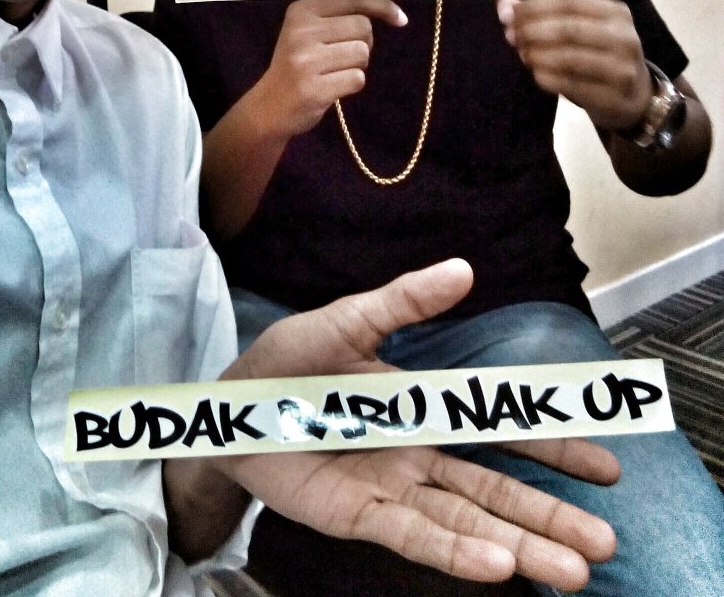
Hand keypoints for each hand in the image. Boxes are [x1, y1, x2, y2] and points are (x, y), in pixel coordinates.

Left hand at [219, 260, 617, 590]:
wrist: (230, 406)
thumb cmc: (288, 361)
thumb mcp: (347, 320)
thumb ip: (404, 300)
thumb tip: (464, 269)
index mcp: (421, 404)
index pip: (498, 426)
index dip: (550, 445)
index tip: (605, 466)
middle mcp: (417, 452)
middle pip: (496, 488)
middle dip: (549, 515)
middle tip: (606, 544)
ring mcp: (391, 487)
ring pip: (467, 520)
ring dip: (519, 543)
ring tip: (572, 572)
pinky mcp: (358, 512)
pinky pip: (414, 535)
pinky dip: (456, 550)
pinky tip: (498, 566)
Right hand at [252, 0, 407, 138]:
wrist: (270, 106)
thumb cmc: (297, 65)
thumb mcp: (307, 32)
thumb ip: (338, 17)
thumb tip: (390, 11)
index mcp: (301, 11)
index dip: (382, 5)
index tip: (401, 19)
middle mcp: (302, 32)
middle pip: (362, 27)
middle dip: (364, 43)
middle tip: (344, 56)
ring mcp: (306, 61)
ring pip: (362, 53)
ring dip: (357, 65)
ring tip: (334, 72)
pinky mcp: (314, 88)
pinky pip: (357, 79)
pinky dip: (352, 84)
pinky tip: (332, 87)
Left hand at [497, 0, 651, 130]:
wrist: (635, 97)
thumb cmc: (599, 55)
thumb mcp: (580, 29)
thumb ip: (543, 14)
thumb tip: (505, 4)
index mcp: (615, 12)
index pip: (567, 0)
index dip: (533, 6)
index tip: (507, 14)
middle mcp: (623, 37)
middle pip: (568, 27)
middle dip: (532, 30)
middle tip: (510, 36)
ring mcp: (622, 68)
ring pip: (569, 57)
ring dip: (538, 55)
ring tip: (523, 55)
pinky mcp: (614, 97)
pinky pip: (571, 85)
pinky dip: (547, 78)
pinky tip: (537, 74)